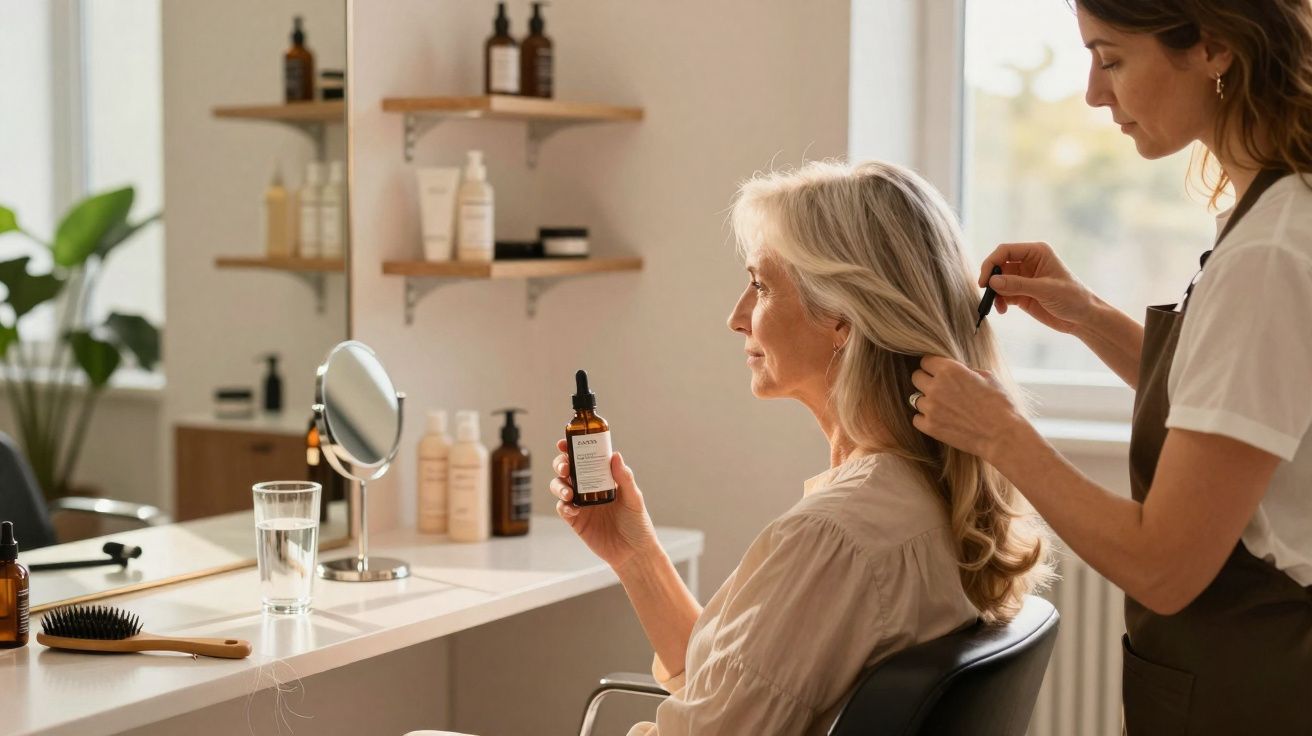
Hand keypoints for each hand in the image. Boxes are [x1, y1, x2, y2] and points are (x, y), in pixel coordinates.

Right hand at [549, 439, 660, 572]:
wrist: (632, 552)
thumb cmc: (637, 523)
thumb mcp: (634, 499)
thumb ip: (624, 478)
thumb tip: (615, 455)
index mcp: (602, 478)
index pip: (584, 458)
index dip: (571, 449)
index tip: (565, 443)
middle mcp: (588, 488)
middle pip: (567, 469)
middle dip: (561, 464)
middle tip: (565, 468)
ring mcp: (580, 503)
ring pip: (560, 486)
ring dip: (559, 485)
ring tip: (568, 492)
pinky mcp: (575, 520)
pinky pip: (562, 508)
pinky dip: (563, 506)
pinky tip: (571, 508)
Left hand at [910, 356, 1029, 462]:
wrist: (1003, 435)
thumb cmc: (1000, 404)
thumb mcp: (987, 377)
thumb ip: (965, 371)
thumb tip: (958, 371)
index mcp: (950, 370)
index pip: (925, 360)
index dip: (933, 366)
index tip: (938, 372)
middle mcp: (936, 386)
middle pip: (916, 377)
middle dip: (926, 381)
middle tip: (940, 389)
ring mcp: (931, 408)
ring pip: (916, 399)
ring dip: (927, 401)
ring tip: (943, 407)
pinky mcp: (930, 427)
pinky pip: (917, 419)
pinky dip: (925, 419)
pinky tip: (939, 420)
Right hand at [980, 242, 1097, 334]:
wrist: (1082, 318)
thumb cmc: (1072, 298)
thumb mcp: (1045, 290)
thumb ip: (1018, 285)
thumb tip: (992, 282)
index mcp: (1036, 252)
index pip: (1006, 251)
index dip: (991, 263)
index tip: (985, 281)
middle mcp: (1028, 262)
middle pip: (999, 265)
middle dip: (991, 279)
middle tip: (986, 293)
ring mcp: (1023, 279)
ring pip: (999, 281)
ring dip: (994, 293)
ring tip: (998, 306)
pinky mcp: (1021, 294)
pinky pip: (1003, 295)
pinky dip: (999, 302)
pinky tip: (1003, 310)